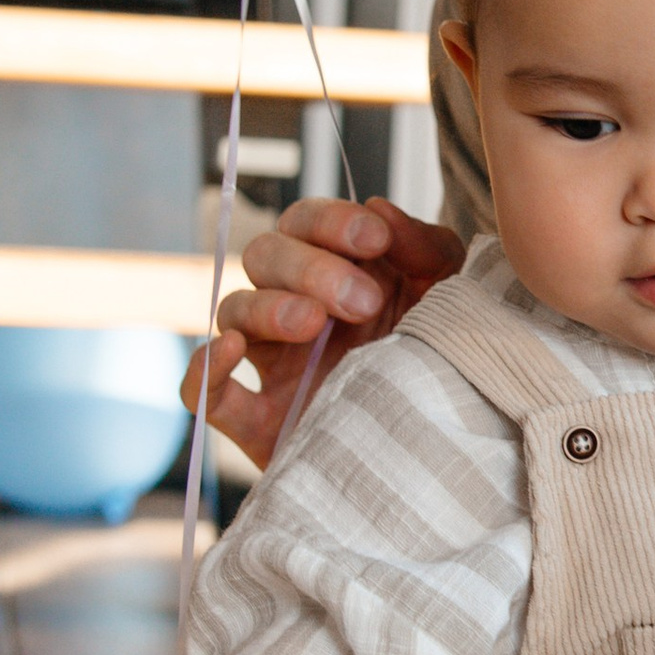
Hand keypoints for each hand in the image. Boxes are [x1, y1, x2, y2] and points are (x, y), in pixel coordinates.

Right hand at [180, 196, 460, 468]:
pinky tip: (233, 351)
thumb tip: (379, 209)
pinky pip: (205, 391)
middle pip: (264, 256)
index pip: (307, 223)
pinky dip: (205, 367)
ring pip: (234, 311)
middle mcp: (297, 308)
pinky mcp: (259, 422)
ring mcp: (275, 363)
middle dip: (310, 268)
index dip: (333, 222)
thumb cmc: (443, 359)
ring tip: (313, 324)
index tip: (375, 241)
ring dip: (268, 307)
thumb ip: (425, 248)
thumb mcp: (450, 295)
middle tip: (364, 302)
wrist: (444, 446)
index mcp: (338, 270)